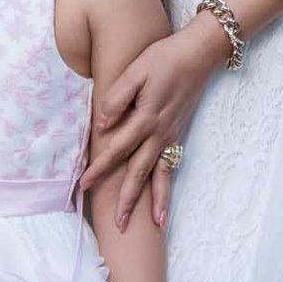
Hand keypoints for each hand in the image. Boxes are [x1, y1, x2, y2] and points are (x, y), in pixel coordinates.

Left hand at [80, 12, 224, 229]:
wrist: (198, 54)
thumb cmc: (163, 58)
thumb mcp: (136, 71)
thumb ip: (117, 97)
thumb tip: (103, 123)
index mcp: (145, 118)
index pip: (116, 149)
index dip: (100, 168)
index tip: (84, 186)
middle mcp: (160, 133)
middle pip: (139, 173)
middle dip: (127, 200)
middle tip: (117, 225)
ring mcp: (171, 136)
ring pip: (159, 176)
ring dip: (154, 202)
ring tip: (151, 227)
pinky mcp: (178, 134)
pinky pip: (171, 167)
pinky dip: (167, 188)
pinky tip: (165, 207)